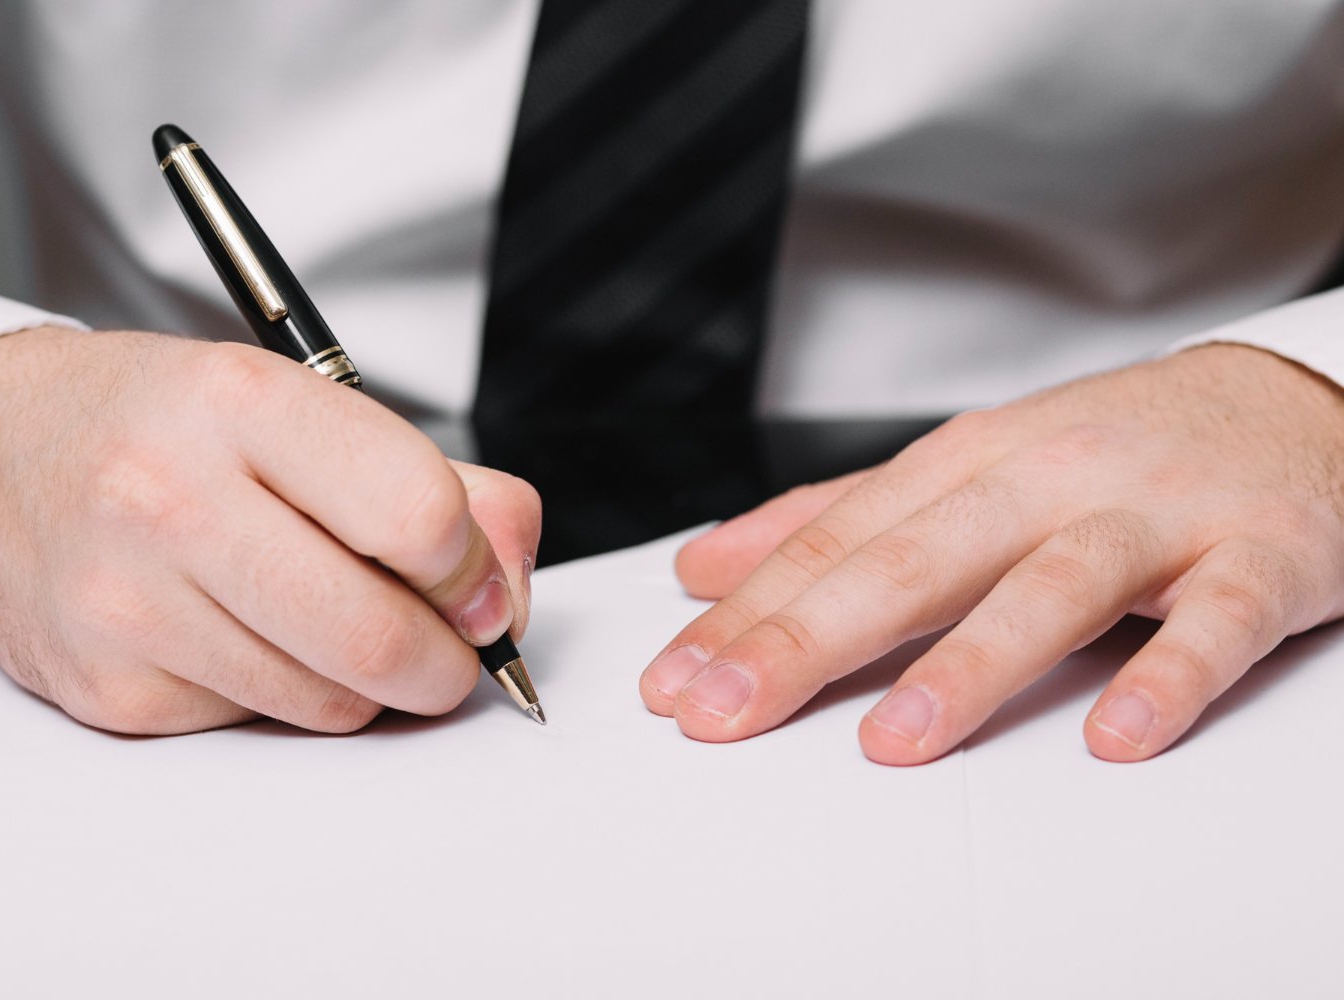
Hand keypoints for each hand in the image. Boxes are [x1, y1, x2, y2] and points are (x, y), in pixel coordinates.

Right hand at [0, 328, 539, 733]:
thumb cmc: (161, 424)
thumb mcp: (300, 401)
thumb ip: (440, 481)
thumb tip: (511, 581)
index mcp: (242, 403)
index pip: (418, 513)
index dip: (475, 568)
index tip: (476, 583)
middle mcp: (171, 500)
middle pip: (380, 636)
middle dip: (447, 661)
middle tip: (446, 643)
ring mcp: (129, 605)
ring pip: (332, 702)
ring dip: (367, 682)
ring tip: (328, 617)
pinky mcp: (109, 691)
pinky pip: (258, 726)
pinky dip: (282, 695)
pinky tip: (242, 632)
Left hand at [640, 344, 1343, 762]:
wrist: (1290, 402)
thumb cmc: (1111, 446)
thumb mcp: (961, 467)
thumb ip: (834, 519)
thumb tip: (706, 565)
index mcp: (968, 461)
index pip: (836, 540)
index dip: (748, 613)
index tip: (675, 681)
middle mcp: (1048, 480)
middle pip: (915, 559)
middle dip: (809, 638)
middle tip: (727, 711)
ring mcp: (1154, 517)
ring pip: (1052, 584)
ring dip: (971, 662)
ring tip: (894, 739)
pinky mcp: (1259, 555)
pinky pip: (1216, 622)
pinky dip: (1169, 675)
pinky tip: (1116, 733)